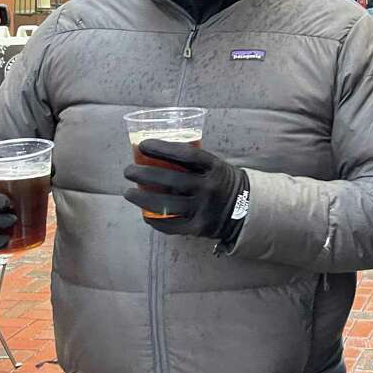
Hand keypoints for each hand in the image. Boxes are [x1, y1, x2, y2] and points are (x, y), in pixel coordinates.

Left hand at [123, 140, 246, 238]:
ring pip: (166, 205)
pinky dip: (154, 219)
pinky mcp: (198, 227)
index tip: (143, 145)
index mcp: (215, 168)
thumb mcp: (215, 166)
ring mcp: (204, 209)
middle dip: (144, 175)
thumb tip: (156, 153)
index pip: (186, 154)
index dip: (163, 148)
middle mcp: (210, 188)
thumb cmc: (220, 182)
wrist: (244, 210)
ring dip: (142, 199)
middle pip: (171, 180)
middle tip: (128, 171)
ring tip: (128, 193)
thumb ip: (192, 162)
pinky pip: (170, 225)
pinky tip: (144, 214)